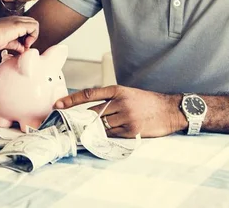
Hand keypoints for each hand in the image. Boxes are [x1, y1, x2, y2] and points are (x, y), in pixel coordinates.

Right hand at [0, 16, 38, 52]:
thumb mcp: (7, 43)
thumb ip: (16, 45)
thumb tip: (23, 50)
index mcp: (13, 22)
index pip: (28, 25)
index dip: (28, 36)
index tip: (23, 45)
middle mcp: (16, 19)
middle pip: (33, 23)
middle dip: (32, 35)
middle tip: (25, 45)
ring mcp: (18, 20)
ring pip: (35, 23)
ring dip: (33, 36)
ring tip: (24, 45)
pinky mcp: (18, 24)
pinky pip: (34, 27)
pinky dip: (33, 36)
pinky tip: (24, 44)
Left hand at [54, 85, 186, 137]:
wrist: (170, 110)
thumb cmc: (147, 102)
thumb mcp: (128, 93)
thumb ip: (110, 100)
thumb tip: (89, 111)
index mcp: (117, 90)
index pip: (89, 94)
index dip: (71, 100)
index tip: (58, 104)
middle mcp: (120, 102)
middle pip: (92, 113)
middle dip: (81, 119)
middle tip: (70, 124)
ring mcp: (126, 117)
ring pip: (101, 125)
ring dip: (92, 129)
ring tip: (85, 132)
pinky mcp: (131, 131)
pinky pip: (111, 135)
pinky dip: (104, 137)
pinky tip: (101, 137)